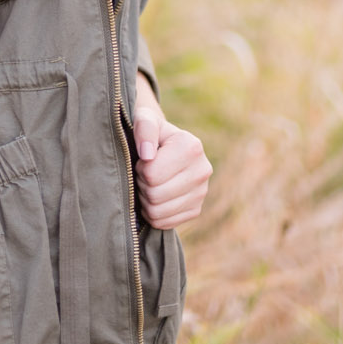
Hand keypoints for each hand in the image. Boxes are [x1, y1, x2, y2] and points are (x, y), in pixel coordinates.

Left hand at [133, 85, 211, 230]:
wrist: (165, 148)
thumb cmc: (151, 133)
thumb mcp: (144, 119)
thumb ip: (144, 128)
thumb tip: (147, 155)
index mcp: (192, 146)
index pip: (152, 174)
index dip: (139, 168)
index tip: (143, 159)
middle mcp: (203, 170)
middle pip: (155, 194)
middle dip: (141, 184)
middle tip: (143, 173)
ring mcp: (202, 193)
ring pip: (157, 211)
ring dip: (145, 199)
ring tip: (149, 183)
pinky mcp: (196, 210)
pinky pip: (164, 223)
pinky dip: (152, 213)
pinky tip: (154, 197)